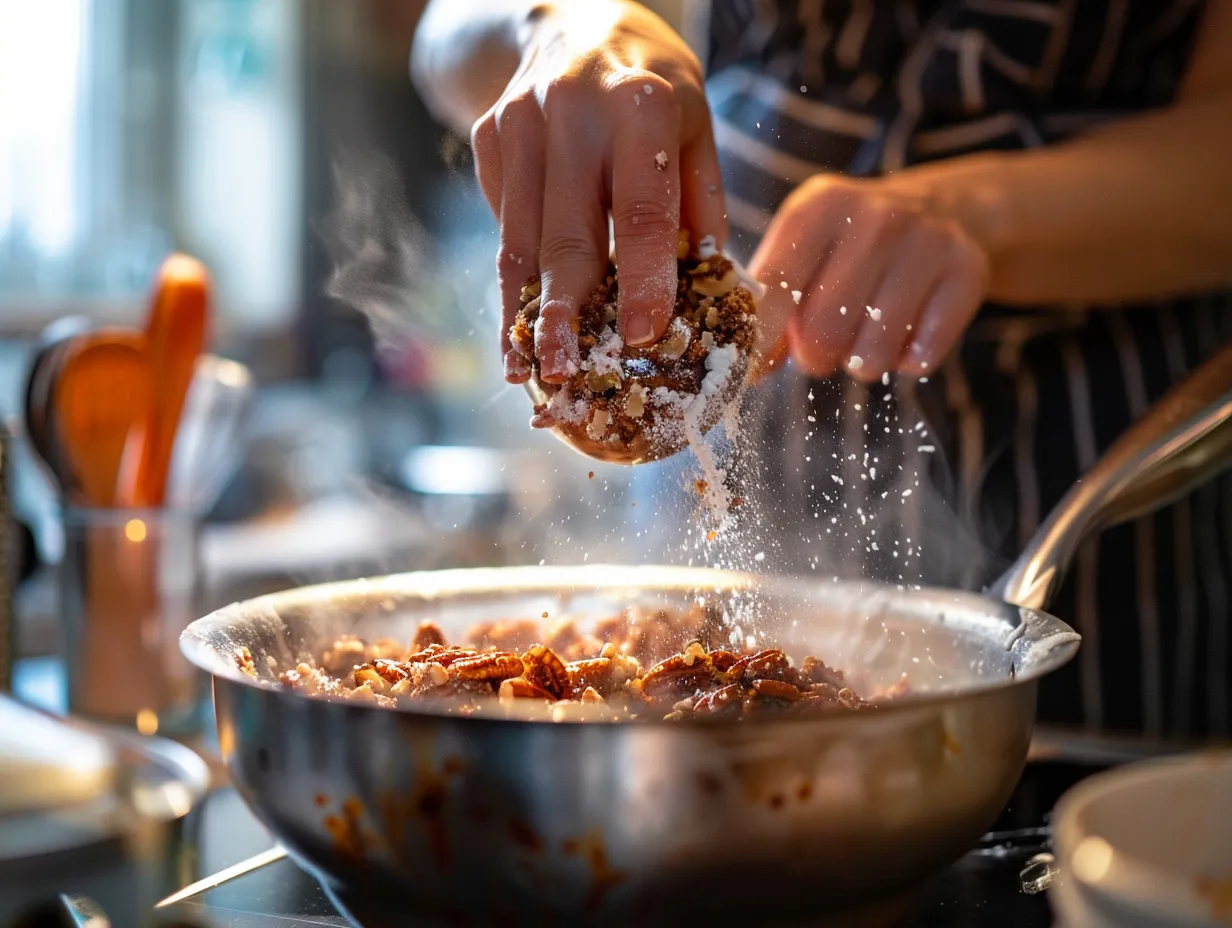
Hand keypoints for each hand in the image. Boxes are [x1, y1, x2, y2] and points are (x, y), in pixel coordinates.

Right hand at [469, 1, 725, 383]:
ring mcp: (518, 122)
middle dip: (566, 312)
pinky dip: (513, 279)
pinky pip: (503, 224)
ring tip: (528, 369)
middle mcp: (570, 109)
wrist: (572, 21)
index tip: (645, 336)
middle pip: (567, 233)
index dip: (643, 279)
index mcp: (639, 103)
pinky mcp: (486, 137)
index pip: (641, 209)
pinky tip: (519, 326)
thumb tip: (708, 292)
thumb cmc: (650, 89)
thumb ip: (700, 207)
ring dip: (524, 313)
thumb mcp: (696, 129)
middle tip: (568, 372)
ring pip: (520, 239)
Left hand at [750, 174, 989, 382]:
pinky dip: (908, 361)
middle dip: (815, 356)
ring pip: (874, 352)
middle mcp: (876, 216)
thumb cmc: (850, 244)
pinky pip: (921, 356)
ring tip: (865, 335)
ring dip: (862, 361)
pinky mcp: (968, 271)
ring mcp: (929, 240)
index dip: (762, 338)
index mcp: (821, 206)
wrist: (939, 207)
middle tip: (822, 349)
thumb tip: (753, 368)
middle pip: (824, 330)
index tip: (756, 366)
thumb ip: (771, 304)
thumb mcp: (802, 251)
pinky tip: (907, 332)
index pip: (775, 287)